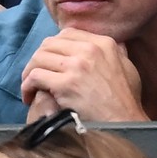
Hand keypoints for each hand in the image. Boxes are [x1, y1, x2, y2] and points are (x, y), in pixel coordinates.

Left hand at [20, 27, 146, 121]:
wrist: (124, 123)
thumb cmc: (126, 100)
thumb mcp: (129, 68)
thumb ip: (119, 53)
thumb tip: (117, 44)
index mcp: (104, 43)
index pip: (67, 33)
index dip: (54, 47)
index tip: (50, 61)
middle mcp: (90, 49)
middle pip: (49, 43)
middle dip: (39, 59)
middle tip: (36, 75)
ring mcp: (77, 66)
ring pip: (39, 57)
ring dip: (30, 72)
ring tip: (30, 86)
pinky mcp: (65, 84)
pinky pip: (35, 77)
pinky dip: (27, 86)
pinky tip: (29, 96)